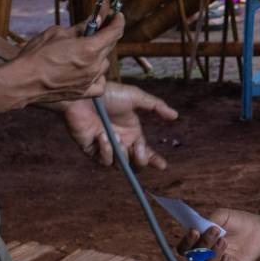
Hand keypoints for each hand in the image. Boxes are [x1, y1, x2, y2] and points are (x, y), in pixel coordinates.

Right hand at [18, 14, 122, 104]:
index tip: (117, 16)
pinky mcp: (83, 93)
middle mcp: (94, 66)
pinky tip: (89, 72)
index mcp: (90, 48)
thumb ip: (79, 28)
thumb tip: (93, 21)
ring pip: (104, 65)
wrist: (23, 81)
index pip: (114, 32)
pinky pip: (100, 84)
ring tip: (85, 52)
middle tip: (98, 29)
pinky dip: (98, 77)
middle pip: (110, 47)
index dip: (118, 21)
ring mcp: (90, 81)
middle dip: (106, 36)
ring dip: (99, 56)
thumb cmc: (36, 55)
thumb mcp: (57, 33)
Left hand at [63, 82, 179, 167]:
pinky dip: (106, 151)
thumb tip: (175, 115)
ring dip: (122, 154)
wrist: (84, 95)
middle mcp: (121, 142)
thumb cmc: (108, 94)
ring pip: (121, 165)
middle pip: (135, 164)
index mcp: (132, 132)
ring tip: (117, 138)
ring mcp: (107, 147)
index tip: (162, 166)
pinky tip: (102, 136)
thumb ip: (156, 106)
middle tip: (139, 149)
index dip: (154, 160)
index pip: (145, 152)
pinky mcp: (92, 150)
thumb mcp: (136, 97)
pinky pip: (104, 160)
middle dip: (141, 160)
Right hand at [177, 207, 259, 260]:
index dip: (186, 242)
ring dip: (213, 254)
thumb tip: (199, 228)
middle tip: (215, 231)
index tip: (195, 231)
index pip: (183, 248)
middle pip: (193, 258)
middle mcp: (204, 255)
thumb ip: (209, 221)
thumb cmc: (237, 221)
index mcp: (199, 242)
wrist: (258, 228)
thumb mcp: (222, 215)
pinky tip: (227, 258)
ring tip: (224, 241)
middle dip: (203, 244)